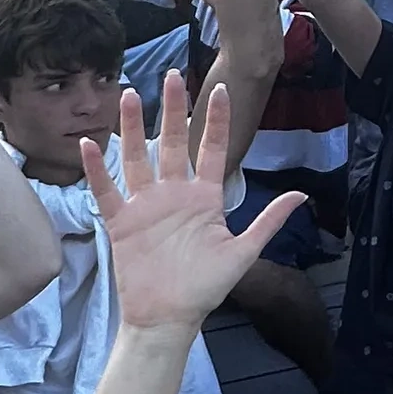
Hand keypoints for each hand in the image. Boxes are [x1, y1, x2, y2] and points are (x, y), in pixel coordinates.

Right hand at [81, 76, 302, 339]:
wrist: (169, 319)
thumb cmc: (205, 288)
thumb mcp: (243, 252)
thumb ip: (268, 220)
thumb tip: (302, 195)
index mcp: (205, 198)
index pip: (211, 149)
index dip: (216, 120)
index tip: (220, 89)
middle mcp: (174, 194)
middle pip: (173, 142)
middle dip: (173, 109)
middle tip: (171, 74)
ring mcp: (146, 205)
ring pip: (137, 157)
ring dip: (134, 127)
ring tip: (131, 94)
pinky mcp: (122, 222)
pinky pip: (107, 191)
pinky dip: (97, 169)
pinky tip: (90, 144)